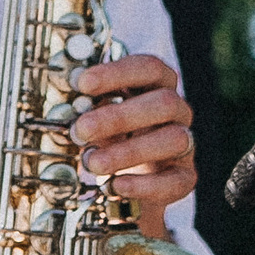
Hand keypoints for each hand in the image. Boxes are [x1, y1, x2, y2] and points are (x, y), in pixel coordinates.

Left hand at [71, 53, 195, 230]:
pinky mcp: (184, 177)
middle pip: (164, 103)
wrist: (124, 183)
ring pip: (174, 139)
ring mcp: (185, 144)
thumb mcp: (95, 116)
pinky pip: (175, 180)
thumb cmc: (108, 136)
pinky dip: (144, 185)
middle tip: (82, 129)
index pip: (149, 68)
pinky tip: (116, 186)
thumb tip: (69, 106)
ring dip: (129, 152)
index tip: (83, 83)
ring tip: (93, 163)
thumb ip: (87, 108)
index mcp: (156, 85)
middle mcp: (176, 110)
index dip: (117, 73)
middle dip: (119, 116)